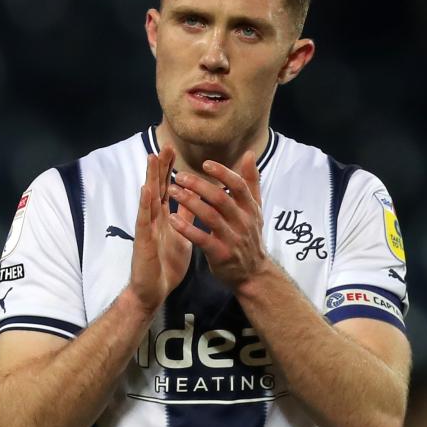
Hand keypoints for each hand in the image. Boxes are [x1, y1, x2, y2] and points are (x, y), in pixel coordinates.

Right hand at [128, 146, 193, 313]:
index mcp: (164, 217)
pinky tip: (146, 189)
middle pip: (157, 187)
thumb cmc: (165, 264)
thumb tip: (193, 200)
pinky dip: (145, 203)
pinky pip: (145, 220)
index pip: (167, 188)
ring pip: (148, 198)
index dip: (169, 169)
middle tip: (165, 145)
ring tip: (152, 157)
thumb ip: (185, 218)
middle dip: (161, 166)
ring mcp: (147, 227)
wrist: (154, 290)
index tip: (173, 150)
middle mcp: (154, 218)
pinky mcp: (143, 240)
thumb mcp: (181, 235)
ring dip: (150, 177)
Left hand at [167, 151, 267, 288]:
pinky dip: (187, 229)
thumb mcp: (255, 208)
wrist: (253, 273)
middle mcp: (243, 221)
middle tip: (179, 176)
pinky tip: (173, 219)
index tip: (204, 163)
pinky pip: (202, 239)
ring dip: (190, 203)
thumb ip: (251, 181)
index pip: (238, 185)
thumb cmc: (250, 235)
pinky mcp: (221, 254)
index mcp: (250, 208)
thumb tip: (249, 154)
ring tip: (172, 191)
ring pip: (210, 217)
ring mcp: (232, 239)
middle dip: (199, 186)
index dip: (222, 173)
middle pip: (221, 199)